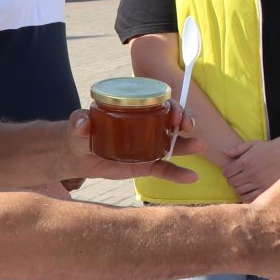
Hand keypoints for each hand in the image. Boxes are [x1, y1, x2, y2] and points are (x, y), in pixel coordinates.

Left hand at [60, 107, 200, 183]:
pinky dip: (178, 173)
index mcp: (135, 109)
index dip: (170, 104)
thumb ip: (79, 122)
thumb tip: (82, 124)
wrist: (79, 154)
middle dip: (185, 119)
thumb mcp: (79, 124)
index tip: (174, 112)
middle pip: (172, 119)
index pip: (159, 102)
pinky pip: (165, 168)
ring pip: (174, 143)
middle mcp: (147, 124)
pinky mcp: (147, 164)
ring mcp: (149, 144)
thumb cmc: (80, 132)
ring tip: (200, 145)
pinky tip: (192, 177)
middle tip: (188, 125)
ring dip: (188, 144)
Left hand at [222, 137, 279, 200]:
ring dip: (237, 187)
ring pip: (239, 191)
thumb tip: (224, 153)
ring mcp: (258, 182)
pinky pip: (250, 197)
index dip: (226, 172)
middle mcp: (250, 173)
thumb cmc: (266, 148)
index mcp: (245, 162)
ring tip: (241, 183)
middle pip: (231, 182)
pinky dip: (245, 196)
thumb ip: (237, 149)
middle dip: (230, 179)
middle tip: (235, 176)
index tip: (229, 170)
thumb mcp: (251, 144)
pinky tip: (246, 190)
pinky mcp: (265, 188)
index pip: (227, 172)